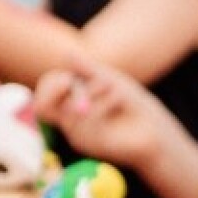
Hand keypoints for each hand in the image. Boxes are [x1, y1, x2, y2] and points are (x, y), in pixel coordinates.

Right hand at [34, 64, 170, 172]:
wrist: (155, 129)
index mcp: (71, 106)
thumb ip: (88, 69)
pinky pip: (86, 121)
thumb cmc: (133, 105)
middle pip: (42, 106)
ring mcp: (78, 134)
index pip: (43, 96)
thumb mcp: (110, 80)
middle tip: (72, 80)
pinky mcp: (91, 144)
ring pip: (69, 111)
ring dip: (91, 91)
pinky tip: (119, 98)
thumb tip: (66, 53)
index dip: (49, 84)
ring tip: (114, 88)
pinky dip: (103, 103)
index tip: (67, 76)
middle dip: (58, 88)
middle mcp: (70, 122)